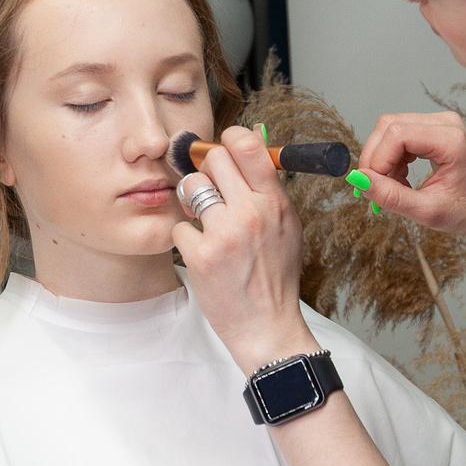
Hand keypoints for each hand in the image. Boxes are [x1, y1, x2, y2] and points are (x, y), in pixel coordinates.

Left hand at [171, 127, 319, 372]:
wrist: (266, 326)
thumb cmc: (274, 276)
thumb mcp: (286, 226)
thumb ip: (268, 187)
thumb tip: (255, 139)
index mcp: (274, 203)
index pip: (247, 145)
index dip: (229, 139)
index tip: (223, 148)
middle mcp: (250, 213)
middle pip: (213, 159)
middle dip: (207, 171)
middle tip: (210, 190)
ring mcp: (223, 234)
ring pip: (191, 189)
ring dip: (192, 202)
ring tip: (205, 222)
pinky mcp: (200, 256)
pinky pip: (179, 226)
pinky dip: (186, 238)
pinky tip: (202, 253)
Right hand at [353, 111, 465, 239]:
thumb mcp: (426, 211)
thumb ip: (390, 196)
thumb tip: (358, 181)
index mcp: (451, 140)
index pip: (397, 135)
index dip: (377, 160)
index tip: (374, 187)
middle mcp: (445, 122)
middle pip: (388, 126)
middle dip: (375, 159)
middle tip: (378, 189)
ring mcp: (440, 121)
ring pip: (390, 128)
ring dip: (382, 158)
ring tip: (395, 185)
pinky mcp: (434, 126)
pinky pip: (398, 133)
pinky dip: (391, 156)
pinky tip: (402, 177)